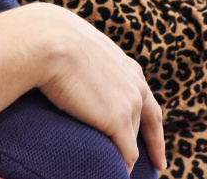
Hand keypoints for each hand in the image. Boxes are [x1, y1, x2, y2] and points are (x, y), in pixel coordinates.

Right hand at [26, 3, 165, 172]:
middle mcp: (137, 85)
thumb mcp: (84, 49)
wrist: (49, 42)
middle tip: (157, 164)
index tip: (157, 146)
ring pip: (132, 140)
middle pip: (146, 124)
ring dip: (126, 155)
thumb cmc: (54, 40)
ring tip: (120, 169)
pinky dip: (123, 167)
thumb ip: (91, 62)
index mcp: (129, 68)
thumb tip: (75, 66)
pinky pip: (127, 154)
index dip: (153, 126)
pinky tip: (118, 174)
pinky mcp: (118, 121)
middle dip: (151, 145)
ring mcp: (129, 104)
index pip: (148, 102)